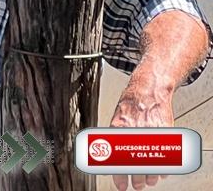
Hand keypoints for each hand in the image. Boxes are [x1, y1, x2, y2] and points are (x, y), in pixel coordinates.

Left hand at [110, 76, 173, 190]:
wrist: (147, 91)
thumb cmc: (130, 105)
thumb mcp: (116, 120)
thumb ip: (114, 138)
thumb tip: (108, 157)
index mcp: (119, 131)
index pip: (117, 160)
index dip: (119, 177)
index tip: (121, 186)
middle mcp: (135, 133)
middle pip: (137, 166)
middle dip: (136, 179)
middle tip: (136, 185)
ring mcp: (151, 134)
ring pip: (152, 164)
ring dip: (150, 176)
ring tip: (147, 181)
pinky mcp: (164, 133)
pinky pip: (165, 156)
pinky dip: (163, 166)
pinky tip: (159, 171)